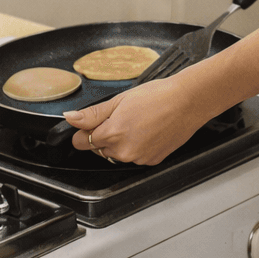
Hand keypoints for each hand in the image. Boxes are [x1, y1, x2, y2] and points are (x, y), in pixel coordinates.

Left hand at [62, 75, 214, 165]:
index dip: (84, 130)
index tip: (92, 122)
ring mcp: (139, 158)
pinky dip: (137, 146)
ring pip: (118, 154)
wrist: (187, 102)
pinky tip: (146, 130)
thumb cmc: (157, 96)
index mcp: (112, 134)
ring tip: (136, 121)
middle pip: (100, 149)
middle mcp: (124, 151)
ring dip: (120, 142)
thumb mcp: (119, 100)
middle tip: (120, 116)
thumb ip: (92, 113)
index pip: (82, 142)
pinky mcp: (152, 161)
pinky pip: (135, 156)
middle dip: (104, 135)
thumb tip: (71, 118)